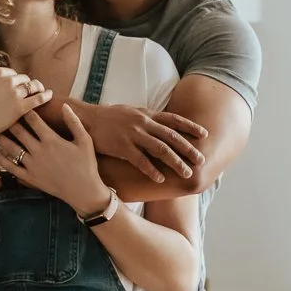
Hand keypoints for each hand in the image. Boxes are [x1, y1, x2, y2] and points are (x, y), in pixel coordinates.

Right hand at [0, 63, 50, 145]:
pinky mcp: (21, 107)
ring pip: (32, 86)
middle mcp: (7, 81)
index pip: (10, 72)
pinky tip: (49, 95)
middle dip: (24, 83)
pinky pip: (38, 98)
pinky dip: (45, 96)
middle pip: (22, 78)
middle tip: (27, 89)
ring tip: (41, 89)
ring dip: (38, 86)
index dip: (12, 78)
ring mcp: (15, 94)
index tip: (13, 85)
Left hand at [0, 109, 109, 215]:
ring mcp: (32, 165)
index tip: (19, 102)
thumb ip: (74, 122)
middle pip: (19, 131)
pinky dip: (1, 159)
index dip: (25, 109)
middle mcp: (39, 151)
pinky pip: (11, 167)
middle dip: (9, 120)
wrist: (84, 191)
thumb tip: (65, 106)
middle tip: (0, 112)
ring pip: (11, 148)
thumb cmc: (86, 165)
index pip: (34, 120)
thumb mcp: (85, 141)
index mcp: (52, 140)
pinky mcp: (30, 178)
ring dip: (1, 137)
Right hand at [71, 102, 208, 183]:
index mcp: (147, 114)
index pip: (174, 119)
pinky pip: (140, 160)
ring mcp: (133, 135)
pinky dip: (152, 170)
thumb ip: (148, 118)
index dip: (190, 126)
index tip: (204, 134)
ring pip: (160, 150)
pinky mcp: (122, 147)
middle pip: (171, 137)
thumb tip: (162, 123)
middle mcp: (143, 123)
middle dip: (188, 149)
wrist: (86, 119)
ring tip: (186, 173)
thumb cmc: (109, 117)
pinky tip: (161, 179)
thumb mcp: (132, 112)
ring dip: (176, 162)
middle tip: (201, 160)